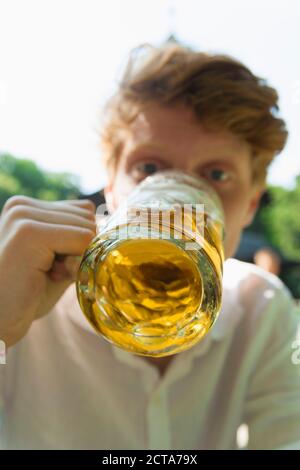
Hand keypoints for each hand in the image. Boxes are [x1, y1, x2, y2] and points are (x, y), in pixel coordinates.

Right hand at [0, 195, 96, 346]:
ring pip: (87, 228)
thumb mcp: (57, 260)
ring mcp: (24, 216)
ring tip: (45, 274)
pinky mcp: (29, 233)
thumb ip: (76, 240)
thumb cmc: (28, 295)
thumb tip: (109, 226)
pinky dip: (77, 263)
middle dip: (79, 250)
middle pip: (87, 217)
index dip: (80, 242)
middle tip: (49, 273)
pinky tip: (48, 276)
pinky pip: (83, 239)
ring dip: (76, 258)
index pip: (82, 210)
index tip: (54, 265)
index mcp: (26, 207)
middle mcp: (22, 206)